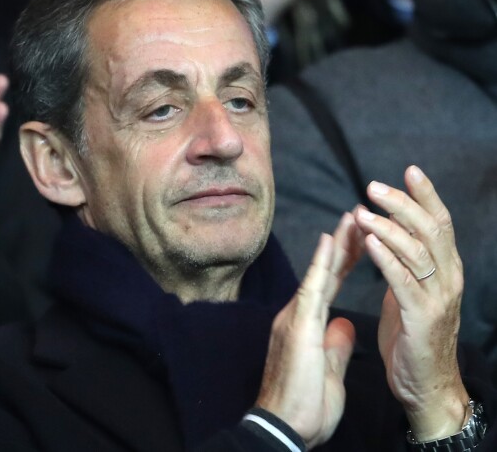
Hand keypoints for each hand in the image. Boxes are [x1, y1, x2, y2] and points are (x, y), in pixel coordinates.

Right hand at [256, 213, 359, 448]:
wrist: (284, 427)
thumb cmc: (305, 405)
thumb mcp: (329, 371)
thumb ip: (336, 344)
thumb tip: (344, 325)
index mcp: (308, 323)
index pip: (331, 284)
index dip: (346, 261)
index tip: (361, 239)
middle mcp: (300, 314)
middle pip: (327, 273)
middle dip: (345, 244)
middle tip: (359, 216)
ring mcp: (297, 317)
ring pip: (321, 274)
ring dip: (337, 245)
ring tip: (352, 218)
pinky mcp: (297, 324)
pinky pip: (313, 288)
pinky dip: (321, 263)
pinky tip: (329, 241)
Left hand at [354, 166, 468, 440]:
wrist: (425, 384)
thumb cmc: (414, 333)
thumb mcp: (412, 289)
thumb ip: (406, 261)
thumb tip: (387, 231)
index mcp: (446, 268)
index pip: (439, 222)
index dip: (426, 195)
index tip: (409, 170)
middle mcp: (448, 278)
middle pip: (429, 229)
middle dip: (402, 204)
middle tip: (373, 187)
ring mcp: (437, 298)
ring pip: (416, 251)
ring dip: (388, 228)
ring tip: (362, 212)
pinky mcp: (421, 318)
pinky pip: (403, 282)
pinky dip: (386, 259)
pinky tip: (369, 242)